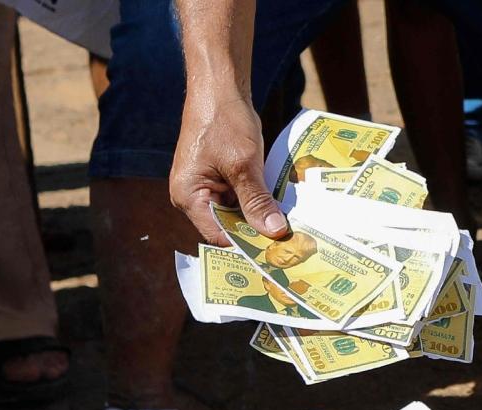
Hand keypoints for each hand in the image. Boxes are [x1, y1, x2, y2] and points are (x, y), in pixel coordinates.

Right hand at [169, 90, 288, 246]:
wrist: (220, 87)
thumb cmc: (224, 121)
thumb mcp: (244, 164)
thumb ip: (257, 200)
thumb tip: (273, 232)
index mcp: (189, 197)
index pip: (220, 236)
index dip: (248, 243)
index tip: (278, 250)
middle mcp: (193, 198)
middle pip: (229, 227)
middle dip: (257, 230)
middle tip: (292, 239)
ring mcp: (206, 188)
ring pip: (238, 213)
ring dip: (261, 214)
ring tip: (291, 223)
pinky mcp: (220, 178)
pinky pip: (240, 198)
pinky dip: (259, 199)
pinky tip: (281, 203)